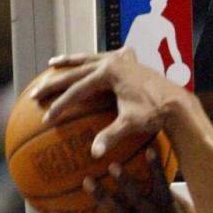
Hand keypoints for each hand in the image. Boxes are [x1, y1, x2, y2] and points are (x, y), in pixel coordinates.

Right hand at [32, 48, 181, 156]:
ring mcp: (119, 60)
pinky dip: (91, 61)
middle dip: (54, 84)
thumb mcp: (131, 124)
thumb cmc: (155, 114)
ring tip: (52, 65)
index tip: (47, 118)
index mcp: (108, 73)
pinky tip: (85, 62)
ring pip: (87, 59)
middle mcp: (111, 61)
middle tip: (35, 94)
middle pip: (75, 72)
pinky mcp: (128, 62)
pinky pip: (103, 59)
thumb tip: (94, 154)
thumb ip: (111, 136)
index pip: (77, 91)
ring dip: (69, 63)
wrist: (177, 102)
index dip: (61, 106)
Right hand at [52, 150, 197, 212]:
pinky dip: (155, 167)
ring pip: (138, 198)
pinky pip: (161, 182)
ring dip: (126, 182)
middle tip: (86, 181)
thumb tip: (78, 206)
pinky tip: (150, 150)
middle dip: (101, 199)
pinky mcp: (169, 202)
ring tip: (114, 164)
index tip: (51, 212)